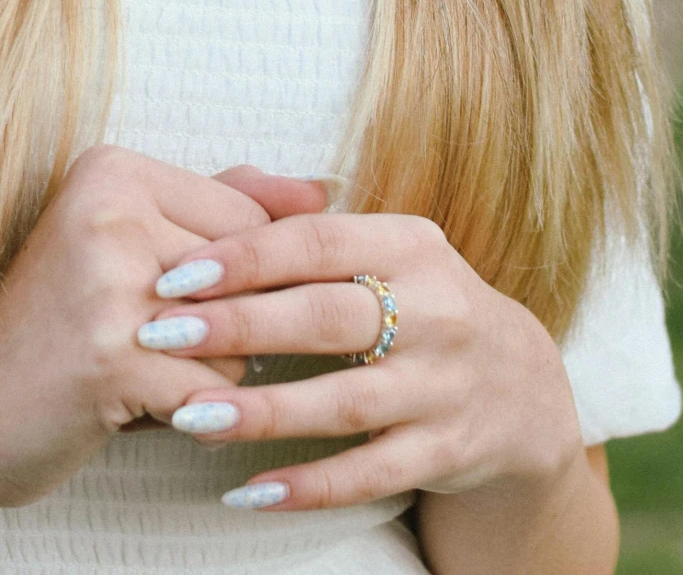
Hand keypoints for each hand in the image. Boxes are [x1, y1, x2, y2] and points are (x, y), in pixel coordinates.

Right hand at [0, 146, 273, 508]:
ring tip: (134, 368)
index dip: (238, 277)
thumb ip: (221, 204)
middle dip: (223, 326)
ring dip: (207, 372)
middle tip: (145, 340)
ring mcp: (110, 282)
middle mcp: (109, 210)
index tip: (173, 299)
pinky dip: (189, 412)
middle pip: (249, 273)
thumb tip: (322, 191)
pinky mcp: (113, 356)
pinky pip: (215, 390)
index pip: (247, 214)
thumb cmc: (57, 325)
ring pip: (240, 335)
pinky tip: (132, 404)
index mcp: (112, 168)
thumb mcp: (125, 240)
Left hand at [136, 208, 585, 514]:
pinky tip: (246, 492)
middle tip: (160, 335)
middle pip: (326, 316)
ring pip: (343, 401)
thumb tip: (222, 189)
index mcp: (410, 243)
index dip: (244, 256)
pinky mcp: (448, 451)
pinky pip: (369, 473)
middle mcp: (436, 308)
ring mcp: (445, 384)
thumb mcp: (384, 250)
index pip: (317, 242)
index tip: (173, 273)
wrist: (522, 386)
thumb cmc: (417, 303)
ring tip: (187, 416)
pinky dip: (307, 485)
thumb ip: (307, 226)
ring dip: (261, 410)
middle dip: (238, 325)